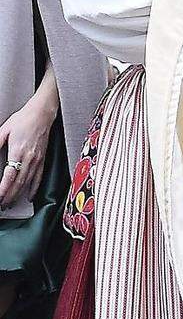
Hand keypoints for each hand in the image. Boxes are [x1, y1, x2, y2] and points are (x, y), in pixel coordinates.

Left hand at [0, 91, 57, 207]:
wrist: (43, 112)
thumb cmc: (24, 118)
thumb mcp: (4, 130)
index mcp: (18, 151)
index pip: (10, 176)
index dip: (3, 189)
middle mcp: (30, 158)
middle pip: (19, 183)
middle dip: (9, 196)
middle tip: (2, 205)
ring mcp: (38, 159)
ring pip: (28, 182)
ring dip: (18, 195)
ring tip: (10, 203)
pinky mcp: (43, 158)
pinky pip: (39, 177)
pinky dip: (34, 188)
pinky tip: (29, 195)